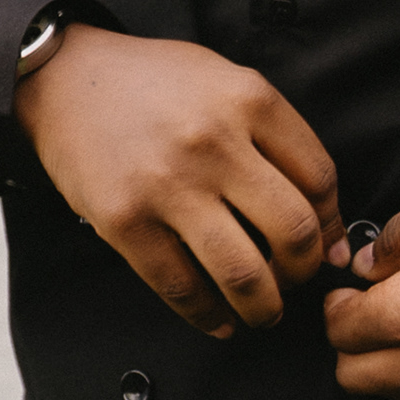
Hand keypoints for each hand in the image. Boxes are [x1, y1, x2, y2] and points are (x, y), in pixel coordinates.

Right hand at [14, 27, 346, 336]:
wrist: (66, 80)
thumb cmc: (155, 83)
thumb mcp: (227, 80)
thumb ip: (278, 137)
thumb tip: (327, 220)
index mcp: (249, 100)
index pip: (320, 179)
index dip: (333, 225)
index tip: (328, 246)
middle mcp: (215, 143)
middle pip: (293, 231)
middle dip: (305, 271)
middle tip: (296, 280)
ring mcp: (168, 185)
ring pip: (244, 273)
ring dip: (264, 307)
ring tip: (264, 311)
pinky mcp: (125, 221)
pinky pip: (181, 287)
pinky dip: (209, 316)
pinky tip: (219, 320)